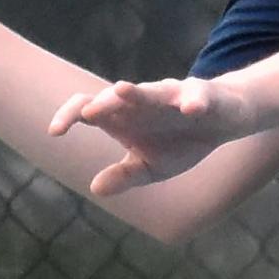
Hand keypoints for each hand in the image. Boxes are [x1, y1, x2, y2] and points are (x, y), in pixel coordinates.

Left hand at [48, 76, 256, 195]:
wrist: (224, 120)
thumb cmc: (182, 140)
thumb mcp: (152, 166)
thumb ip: (125, 175)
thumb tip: (95, 187)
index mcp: (127, 117)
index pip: (92, 109)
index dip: (71, 115)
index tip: (54, 133)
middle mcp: (145, 101)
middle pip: (118, 98)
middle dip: (103, 103)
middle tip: (88, 114)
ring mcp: (173, 95)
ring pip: (153, 91)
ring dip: (138, 92)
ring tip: (122, 91)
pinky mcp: (202, 95)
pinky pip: (196, 95)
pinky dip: (192, 101)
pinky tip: (190, 110)